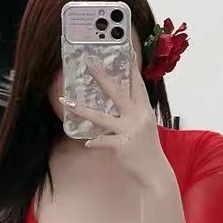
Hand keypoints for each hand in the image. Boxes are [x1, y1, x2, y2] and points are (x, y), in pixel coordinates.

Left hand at [60, 54, 172, 189]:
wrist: (155, 172)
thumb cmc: (146, 149)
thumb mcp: (143, 126)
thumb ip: (133, 113)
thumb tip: (120, 101)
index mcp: (144, 110)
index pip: (137, 84)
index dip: (131, 68)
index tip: (126, 50)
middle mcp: (138, 117)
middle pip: (118, 93)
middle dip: (102, 77)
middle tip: (88, 64)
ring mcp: (130, 131)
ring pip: (103, 117)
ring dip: (83, 110)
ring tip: (68, 103)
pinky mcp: (123, 146)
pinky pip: (104, 141)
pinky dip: (95, 142)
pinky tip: (87, 142)